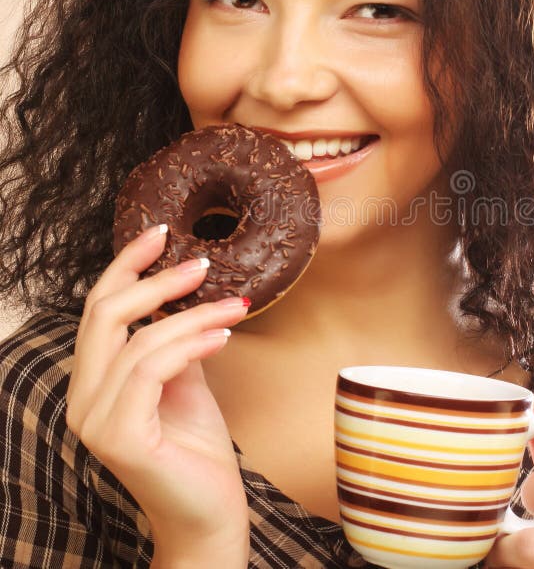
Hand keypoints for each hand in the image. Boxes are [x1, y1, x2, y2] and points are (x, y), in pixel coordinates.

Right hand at [65, 224, 250, 560]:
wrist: (211, 513)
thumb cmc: (199, 448)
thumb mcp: (186, 381)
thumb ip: (175, 343)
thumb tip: (187, 297)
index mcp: (94, 381)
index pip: (99, 311)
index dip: (126, 266)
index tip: (159, 233)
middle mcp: (83, 398)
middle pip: (106, 315)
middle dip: (157, 281)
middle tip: (204, 262)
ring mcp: (93, 420)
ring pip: (140, 341)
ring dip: (195, 316)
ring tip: (237, 305)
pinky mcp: (118, 436)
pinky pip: (152, 371)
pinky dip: (191, 345)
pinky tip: (223, 337)